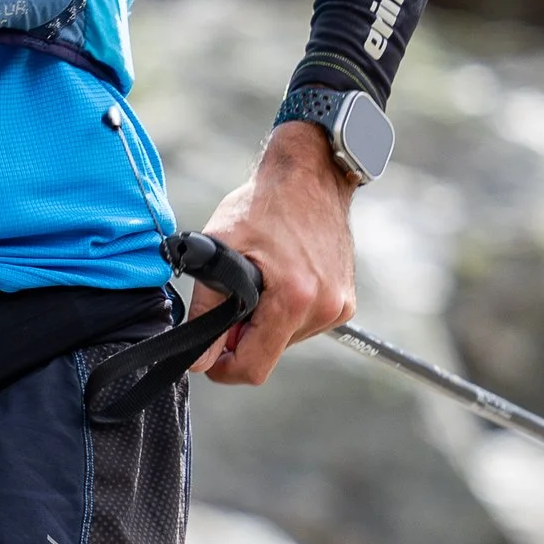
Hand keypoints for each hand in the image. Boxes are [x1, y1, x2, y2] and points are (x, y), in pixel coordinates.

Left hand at [193, 123, 357, 386]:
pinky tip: (278, 279)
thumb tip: (199, 360)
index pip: (254, 367)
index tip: (207, 355)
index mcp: (295, 298)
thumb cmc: (262, 205)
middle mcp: (325, 308)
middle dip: (242, 338)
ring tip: (257, 282)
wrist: (309, 176)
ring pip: (285, 341)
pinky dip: (283, 312)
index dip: (223, 368)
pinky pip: (303, 324)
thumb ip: (206, 308)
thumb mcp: (219, 250)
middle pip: (269, 354)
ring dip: (263, 323)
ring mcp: (339, 306)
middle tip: (228, 302)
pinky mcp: (345, 300)